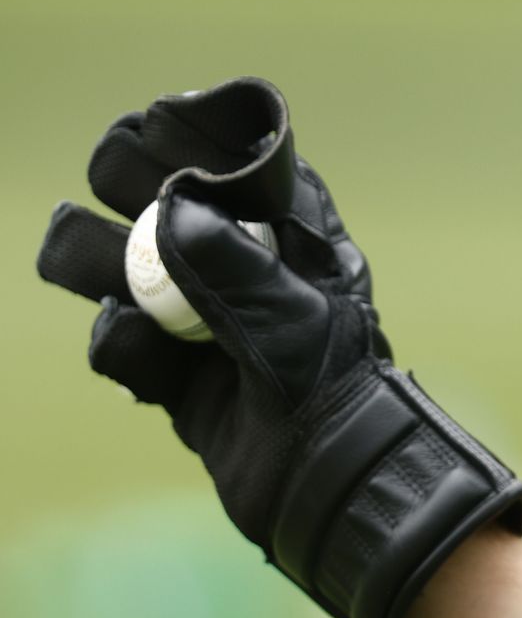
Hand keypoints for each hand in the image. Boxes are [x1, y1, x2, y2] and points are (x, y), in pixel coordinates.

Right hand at [35, 77, 521, 617]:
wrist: (333, 487)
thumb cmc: (335, 391)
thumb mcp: (293, 321)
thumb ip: (232, 266)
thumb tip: (169, 209)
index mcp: (295, 232)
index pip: (239, 157)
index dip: (192, 134)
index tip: (155, 130)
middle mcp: (246, 265)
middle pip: (162, 196)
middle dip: (129, 184)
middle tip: (115, 187)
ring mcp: (205, 318)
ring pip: (124, 264)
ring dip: (95, 258)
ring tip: (89, 267)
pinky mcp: (178, 376)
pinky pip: (125, 342)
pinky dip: (122, 346)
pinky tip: (141, 356)